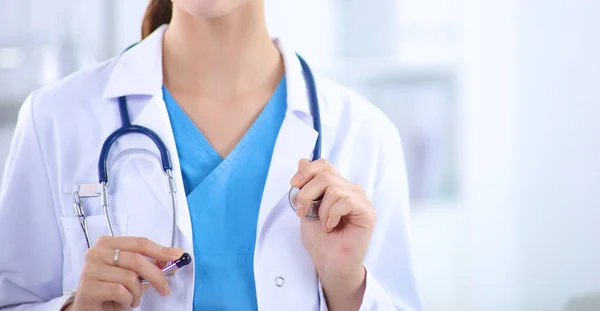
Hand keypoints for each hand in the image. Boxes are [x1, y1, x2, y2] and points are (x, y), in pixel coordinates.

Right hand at [65, 236, 183, 310]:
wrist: (88, 308)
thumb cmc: (110, 288)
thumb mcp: (131, 273)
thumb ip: (147, 263)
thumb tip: (170, 257)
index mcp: (108, 243)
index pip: (139, 243)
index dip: (160, 250)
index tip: (177, 255)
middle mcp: (96, 252)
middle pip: (137, 260)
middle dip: (156, 276)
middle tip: (164, 288)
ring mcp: (90, 269)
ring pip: (130, 278)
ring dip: (138, 293)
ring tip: (133, 298)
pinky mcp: (88, 287)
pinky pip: (120, 292)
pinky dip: (127, 300)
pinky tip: (123, 302)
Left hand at [291, 159, 374, 309]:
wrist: (329, 263)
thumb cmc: (320, 240)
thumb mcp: (306, 208)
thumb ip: (305, 186)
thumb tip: (303, 160)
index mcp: (336, 186)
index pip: (324, 165)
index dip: (307, 171)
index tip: (293, 184)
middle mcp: (350, 189)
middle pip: (325, 175)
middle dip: (307, 193)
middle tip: (302, 212)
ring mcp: (360, 199)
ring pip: (334, 188)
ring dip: (321, 209)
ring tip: (323, 224)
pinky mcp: (367, 211)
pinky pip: (345, 201)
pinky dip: (332, 214)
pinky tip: (332, 226)